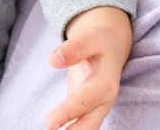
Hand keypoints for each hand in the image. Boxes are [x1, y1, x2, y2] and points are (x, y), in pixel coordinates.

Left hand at [43, 6, 131, 129]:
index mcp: (105, 84)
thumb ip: (74, 48)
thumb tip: (53, 60)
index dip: (67, 113)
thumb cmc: (99, 42)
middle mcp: (102, 101)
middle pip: (88, 124)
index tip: (49, 124)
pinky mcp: (85, 109)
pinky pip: (78, 125)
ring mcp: (95, 107)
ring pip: (85, 128)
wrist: (110, 46)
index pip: (83, 101)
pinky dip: (68, 129)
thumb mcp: (90, 38)